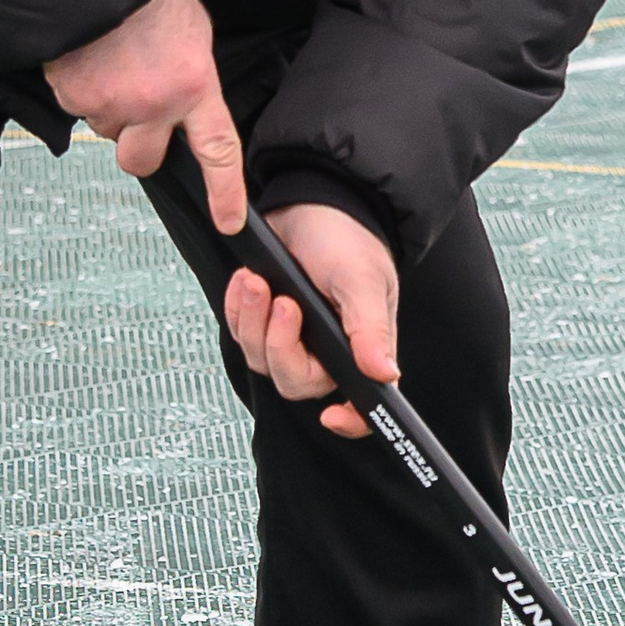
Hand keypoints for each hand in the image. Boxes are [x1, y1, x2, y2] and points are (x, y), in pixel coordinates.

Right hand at [44, 0, 244, 232]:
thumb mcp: (192, 32)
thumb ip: (192, 78)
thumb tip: (185, 104)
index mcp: (194, 85)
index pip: (218, 151)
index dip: (225, 192)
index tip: (228, 220)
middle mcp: (155, 104)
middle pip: (142, 160)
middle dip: (136, 145)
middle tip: (134, 110)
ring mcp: (111, 105)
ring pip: (106, 130)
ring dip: (107, 107)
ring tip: (110, 62)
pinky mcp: (73, 98)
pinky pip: (78, 109)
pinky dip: (80, 88)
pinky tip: (88, 57)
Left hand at [222, 201, 399, 440]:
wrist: (313, 204)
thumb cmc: (347, 241)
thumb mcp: (362, 279)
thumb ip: (370, 328)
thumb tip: (385, 374)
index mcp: (362, 350)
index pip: (362, 404)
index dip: (350, 422)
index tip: (330, 417)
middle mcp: (327, 353)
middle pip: (294, 382)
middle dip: (279, 344)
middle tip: (281, 301)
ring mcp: (294, 339)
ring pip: (260, 360)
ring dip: (253, 321)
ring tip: (258, 282)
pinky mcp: (264, 322)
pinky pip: (241, 334)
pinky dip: (238, 309)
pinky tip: (247, 280)